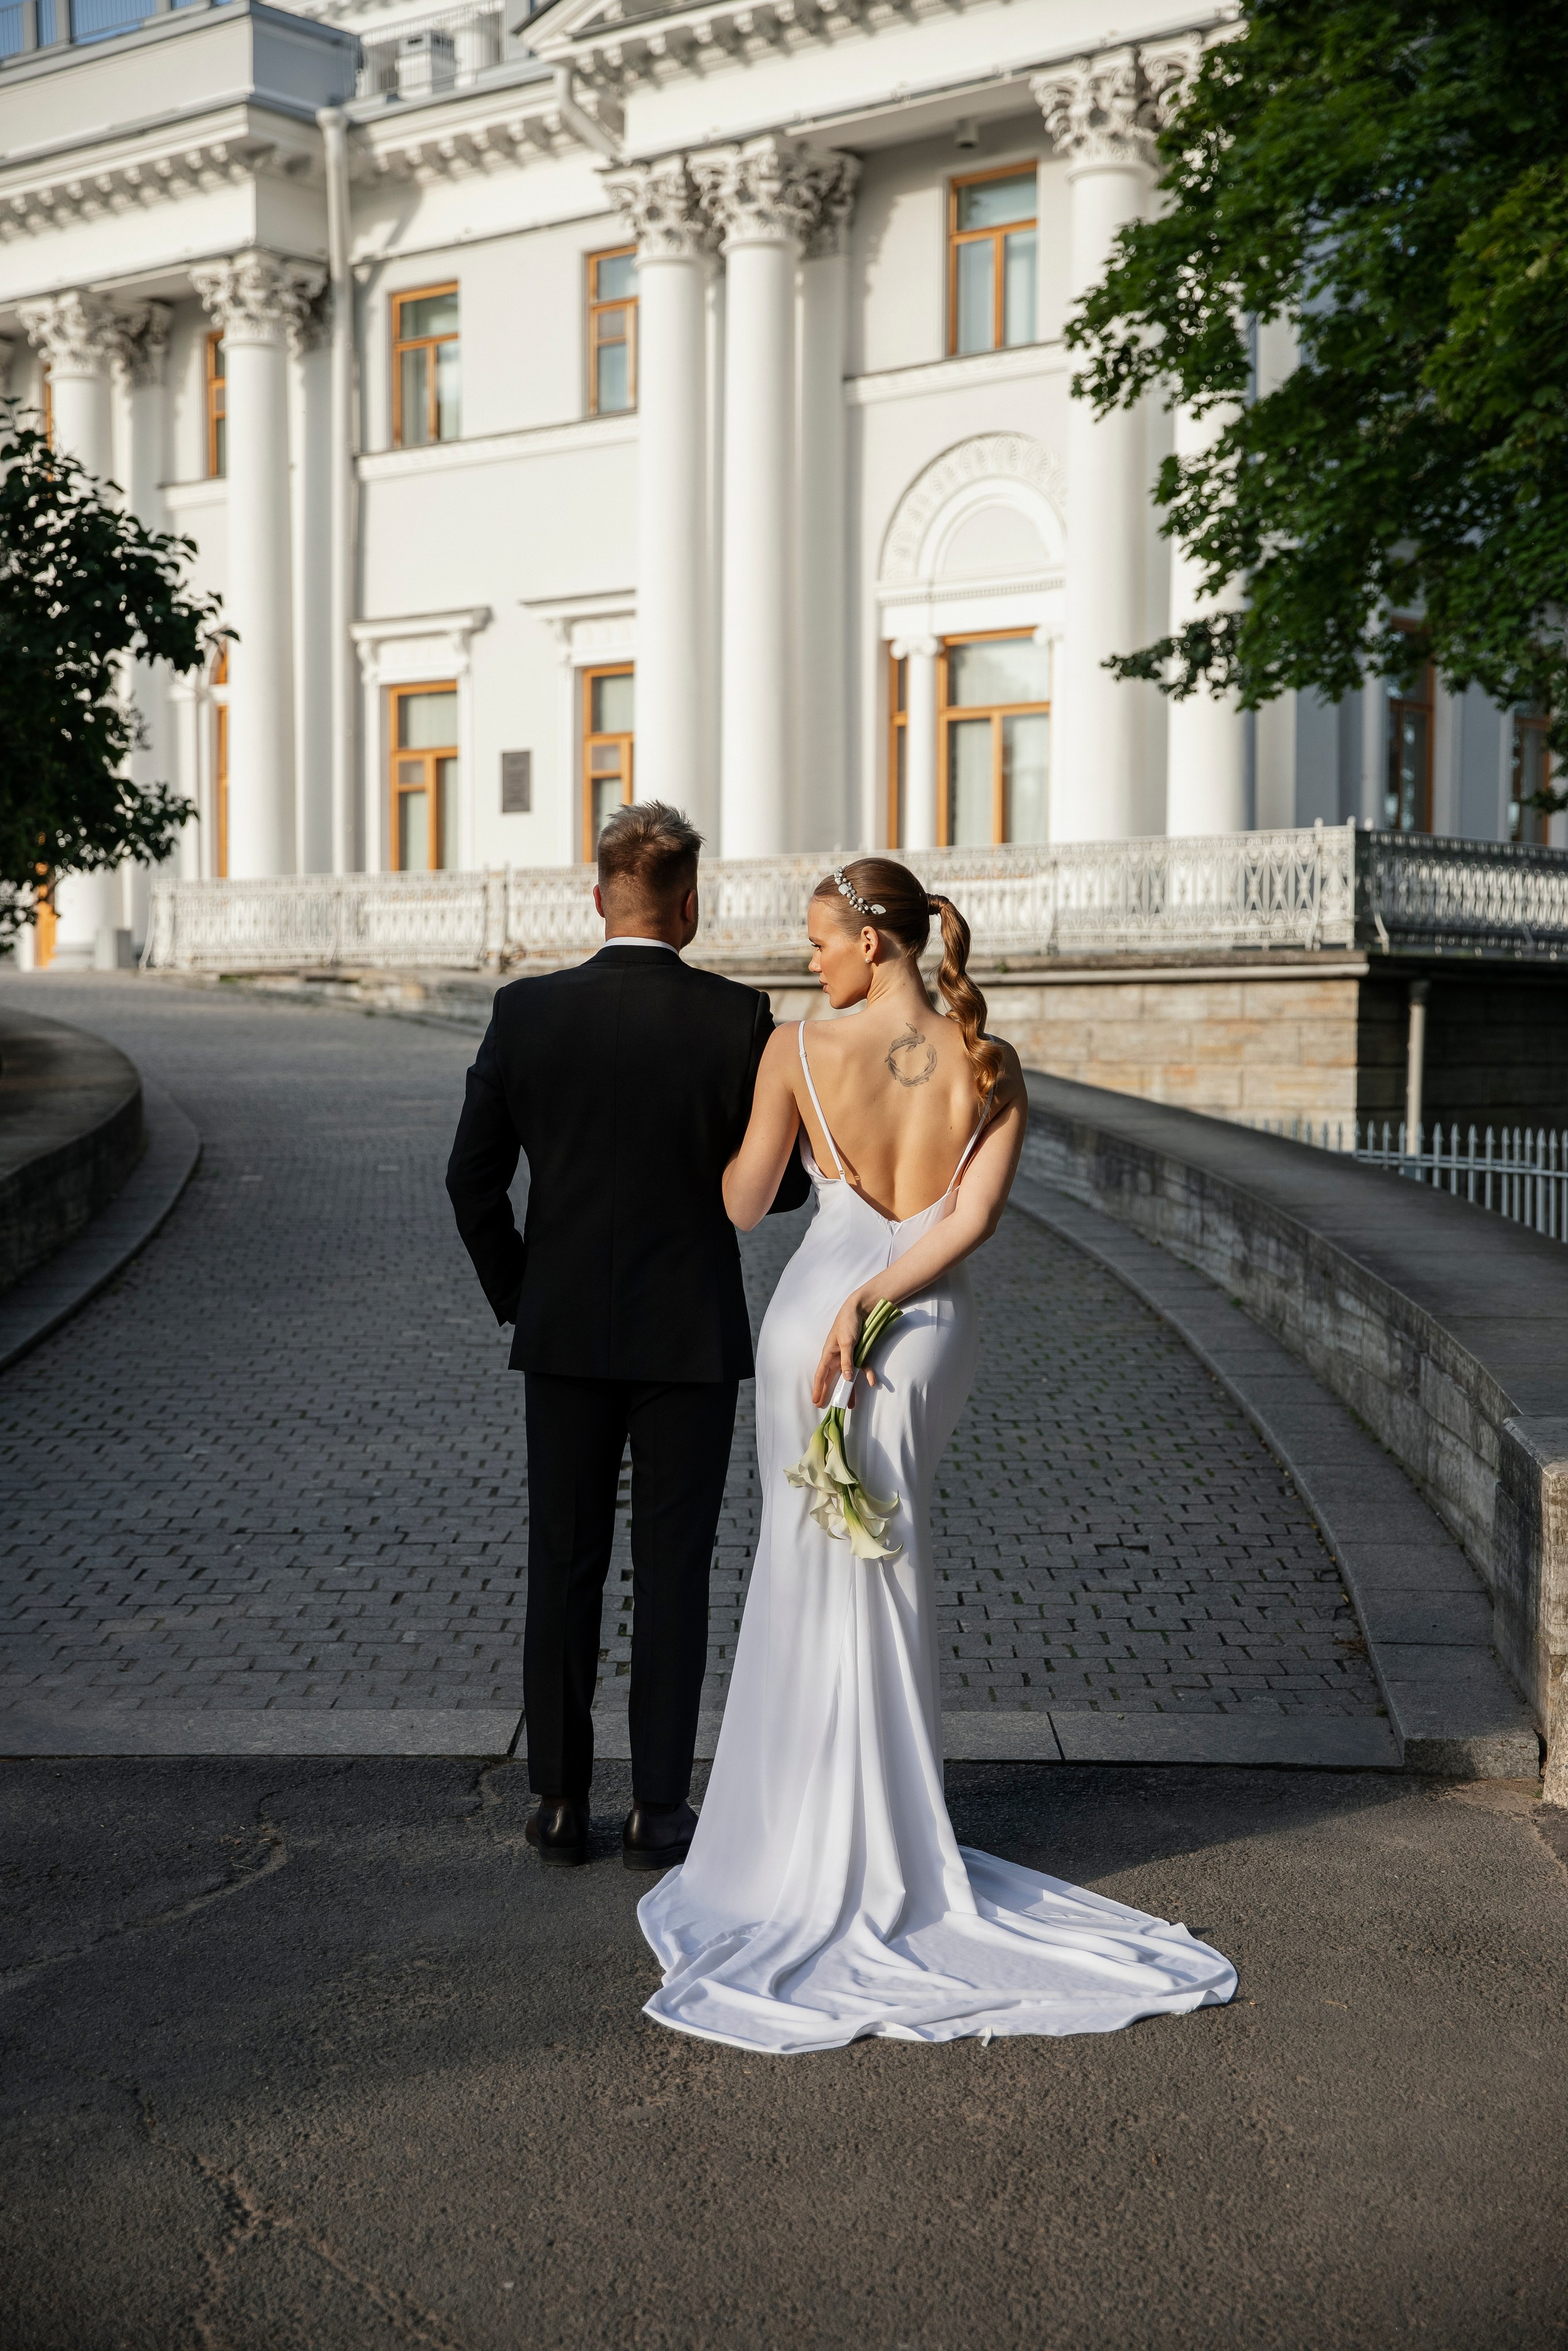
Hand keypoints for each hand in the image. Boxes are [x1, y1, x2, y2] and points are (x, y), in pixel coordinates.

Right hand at [811, 1293, 877, 1409]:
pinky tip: (872, 1381)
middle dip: (831, 1393)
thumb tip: (846, 1378)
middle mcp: (837, 1357)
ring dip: (850, 1390)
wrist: (860, 1309)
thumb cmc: (847, 1323)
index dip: (818, 1389)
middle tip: (827, 1407)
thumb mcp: (847, 1342)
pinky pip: (862, 1367)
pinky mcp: (858, 1353)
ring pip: (847, 1377)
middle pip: (833, 1379)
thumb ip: (847, 1361)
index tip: (816, 1401)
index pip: (821, 1375)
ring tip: (850, 1404)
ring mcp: (848, 1356)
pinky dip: (867, 1374)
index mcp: (829, 1354)